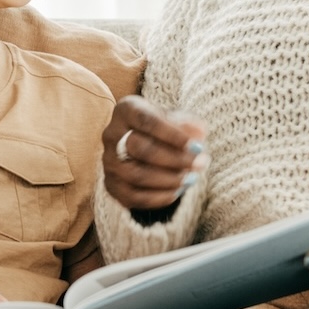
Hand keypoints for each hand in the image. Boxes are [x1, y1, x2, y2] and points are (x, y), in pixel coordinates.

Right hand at [101, 95, 207, 210]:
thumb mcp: (175, 119)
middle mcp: (111, 134)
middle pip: (139, 149)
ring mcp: (108, 161)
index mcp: (126, 110)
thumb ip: (188, 124)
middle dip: (174, 159)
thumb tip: (200, 134)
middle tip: (200, 164)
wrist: (142, 144)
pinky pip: (133, 196)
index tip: (197, 145)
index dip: (172, 134)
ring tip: (191, 179)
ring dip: (168, 180)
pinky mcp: (111, 185)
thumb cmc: (162, 128)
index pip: (146, 121)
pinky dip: (158, 197)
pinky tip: (177, 192)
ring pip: (136, 175)